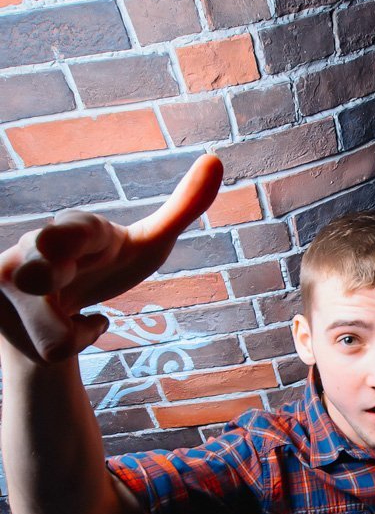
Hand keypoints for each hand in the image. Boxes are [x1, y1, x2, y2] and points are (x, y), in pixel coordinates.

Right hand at [0, 154, 222, 363]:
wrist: (48, 309)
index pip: (74, 231)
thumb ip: (179, 209)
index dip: (68, 238)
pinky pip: (50, 353)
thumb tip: (215, 160)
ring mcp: (9, 283)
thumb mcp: (145, 247)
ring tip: (66, 310)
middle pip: (36, 275)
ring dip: (67, 335)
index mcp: (77, 231)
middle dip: (41, 277)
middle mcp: (33, 251)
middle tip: (42, 281)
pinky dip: (71, 345)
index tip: (53, 244)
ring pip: (53, 338)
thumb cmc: (103, 269)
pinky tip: (61, 327)